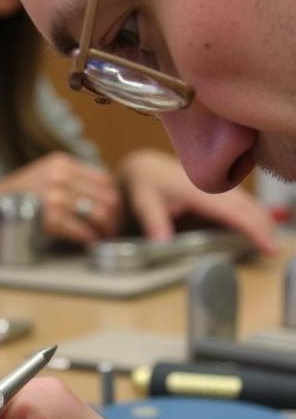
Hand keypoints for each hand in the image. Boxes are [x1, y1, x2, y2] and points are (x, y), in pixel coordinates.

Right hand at [0, 152, 121, 243]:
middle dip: (115, 217)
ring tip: (104, 239)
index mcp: (59, 163)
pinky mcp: (49, 219)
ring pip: (98, 213)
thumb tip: (96, 197)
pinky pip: (82, 230)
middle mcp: (59, 175)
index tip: (114, 213)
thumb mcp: (37, 177)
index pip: (103, 178)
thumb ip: (64, 180)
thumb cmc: (7, 201)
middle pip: (105, 196)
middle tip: (112, 231)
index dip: (114, 198)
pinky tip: (90, 244)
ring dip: (106, 230)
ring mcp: (54, 196)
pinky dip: (90, 239)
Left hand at [118, 149, 278, 254]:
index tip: (266, 243)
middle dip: (264, 228)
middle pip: (248, 208)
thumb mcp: (144, 203)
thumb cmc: (146, 186)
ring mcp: (220, 186)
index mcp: (199, 190)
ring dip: (263, 221)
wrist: (147, 168)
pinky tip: (263, 226)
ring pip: (249, 204)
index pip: (233, 212)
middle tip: (274, 250)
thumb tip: (162, 243)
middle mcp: (215, 186)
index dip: (252, 228)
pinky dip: (255, 214)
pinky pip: (243, 202)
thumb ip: (154, 222)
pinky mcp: (220, 189)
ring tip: (271, 242)